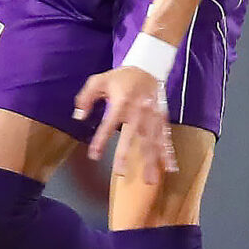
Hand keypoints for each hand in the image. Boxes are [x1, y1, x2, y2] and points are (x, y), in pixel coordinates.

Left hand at [73, 66, 178, 187]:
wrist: (147, 68)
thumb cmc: (120, 78)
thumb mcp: (98, 81)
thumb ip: (85, 98)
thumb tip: (78, 117)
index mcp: (121, 102)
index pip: (109, 124)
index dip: (101, 140)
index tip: (94, 155)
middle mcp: (138, 111)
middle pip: (132, 136)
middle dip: (126, 154)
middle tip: (121, 172)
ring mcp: (152, 117)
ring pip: (151, 141)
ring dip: (151, 161)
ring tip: (150, 180)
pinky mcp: (162, 119)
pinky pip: (166, 138)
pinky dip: (168, 153)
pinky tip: (170, 168)